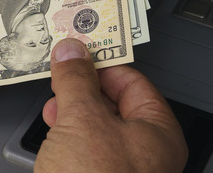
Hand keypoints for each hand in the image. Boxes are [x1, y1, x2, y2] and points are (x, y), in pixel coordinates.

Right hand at [35, 39, 187, 172]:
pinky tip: (53, 134)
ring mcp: (124, 172)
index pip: (134, 82)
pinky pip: (87, 151)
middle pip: (115, 104)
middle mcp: (147, 154)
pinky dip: (69, 137)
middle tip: (60, 73)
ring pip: (99, 128)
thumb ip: (76, 80)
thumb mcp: (82, 119)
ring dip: (72, 112)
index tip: (78, 51)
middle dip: (83, 88)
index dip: (103, 63)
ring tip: (52, 104)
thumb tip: (72, 52)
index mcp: (159, 133)